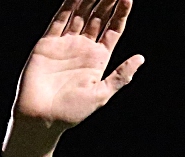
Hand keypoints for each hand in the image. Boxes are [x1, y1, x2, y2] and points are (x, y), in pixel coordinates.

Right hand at [2, 0, 143, 156]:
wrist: (43, 116)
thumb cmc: (73, 111)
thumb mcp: (102, 94)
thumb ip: (121, 75)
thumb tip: (141, 58)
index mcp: (99, 60)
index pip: (113, 30)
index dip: (121, 14)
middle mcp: (84, 48)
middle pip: (98, 18)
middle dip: (107, 1)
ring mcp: (66, 43)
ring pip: (80, 13)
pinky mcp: (48, 42)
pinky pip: (59, 18)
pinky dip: (68, 4)